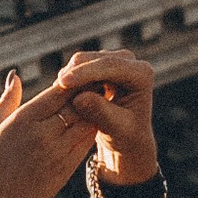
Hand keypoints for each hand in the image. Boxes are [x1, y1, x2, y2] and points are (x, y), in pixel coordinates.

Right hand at [0, 71, 100, 197]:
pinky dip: (94, 125)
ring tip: (104, 92)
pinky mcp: (67, 166)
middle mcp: (44, 134)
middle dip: (90, 88)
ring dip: (97, 105)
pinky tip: (98, 116)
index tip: (80, 69)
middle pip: (77, 103)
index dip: (73, 79)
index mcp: (24, 121)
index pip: (58, 91)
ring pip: (86, 120)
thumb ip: (6, 102)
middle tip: (101, 75)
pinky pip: (87, 139)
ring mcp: (58, 151)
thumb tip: (16, 76)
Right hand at [55, 48, 158, 187]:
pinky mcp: (102, 65)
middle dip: (74, 72)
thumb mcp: (116, 130)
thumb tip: (79, 98)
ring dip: (70, 74)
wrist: (126, 139)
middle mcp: (131, 62)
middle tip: (54, 89)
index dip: (84, 73)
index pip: (110, 67)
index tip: (63, 82)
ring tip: (58, 94)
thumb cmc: (126, 137)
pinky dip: (69, 76)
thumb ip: (101, 113)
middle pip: (95, 58)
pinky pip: (80, 65)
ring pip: (85, 59)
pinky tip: (62, 92)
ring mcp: (116, 61)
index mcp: (142, 74)